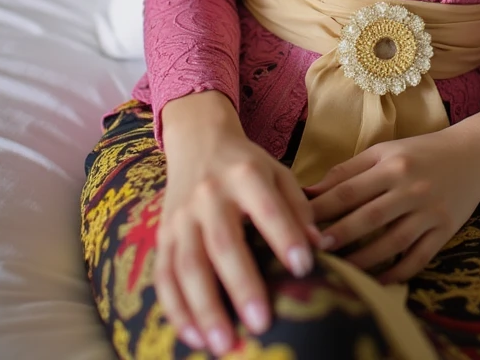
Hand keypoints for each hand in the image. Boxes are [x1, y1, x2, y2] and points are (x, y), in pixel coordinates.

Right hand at [154, 92, 325, 355]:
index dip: (284, 237)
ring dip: (204, 308)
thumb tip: (317, 246)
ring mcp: (180, 216)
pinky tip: (194, 338)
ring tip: (224, 346)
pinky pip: (164, 276)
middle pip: (223, 243)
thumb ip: (297, 207)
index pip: (267, 207)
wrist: (197, 139)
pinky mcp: (162, 235)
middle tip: (262, 324)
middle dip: (241, 285)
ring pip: (187, 265)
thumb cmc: (246, 164)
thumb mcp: (277, 172)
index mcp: (244, 174)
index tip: (305, 269)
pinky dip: (176, 310)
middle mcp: (209, 194)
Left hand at [304, 125, 479, 284]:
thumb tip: (310, 190)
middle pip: (369, 218)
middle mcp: (410, 188)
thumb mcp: (385, 150)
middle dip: (339, 236)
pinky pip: (419, 257)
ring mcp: (430, 211)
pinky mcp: (446, 230)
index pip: (350, 189)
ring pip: (392, 242)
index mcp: (392, 164)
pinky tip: (378, 282)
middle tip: (314, 253)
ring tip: (339, 272)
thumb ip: (348, 170)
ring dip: (364, 260)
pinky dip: (398, 273)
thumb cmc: (421, 150)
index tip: (300, 225)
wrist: (475, 152)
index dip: (323, 209)